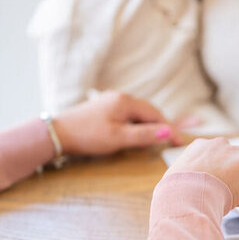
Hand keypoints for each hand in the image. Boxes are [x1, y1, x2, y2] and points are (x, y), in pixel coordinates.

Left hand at [53, 91, 182, 155]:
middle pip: (148, 112)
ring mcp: (111, 101)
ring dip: (148, 126)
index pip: (155, 114)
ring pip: (137, 114)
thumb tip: (167, 132)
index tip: (180, 142)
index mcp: (126, 101)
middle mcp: (120, 97)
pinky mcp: (103, 109)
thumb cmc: (88, 135)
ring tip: (156, 141)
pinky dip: (136, 125)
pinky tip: (135, 135)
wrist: (58, 133)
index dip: (169, 129)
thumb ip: (144, 135)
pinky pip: (127, 116)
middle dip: (160, 126)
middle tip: (171, 142)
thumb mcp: (119, 138)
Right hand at [165, 138, 238, 208]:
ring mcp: (237, 151)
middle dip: (228, 182)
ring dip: (236, 190)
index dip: (212, 182)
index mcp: (200, 146)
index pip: (215, 164)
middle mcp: (220, 143)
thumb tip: (184, 185)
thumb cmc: (177, 193)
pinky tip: (230, 199)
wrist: (188, 194)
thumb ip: (189, 175)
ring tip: (219, 196)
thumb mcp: (177, 179)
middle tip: (213, 195)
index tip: (204, 190)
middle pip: (232, 168)